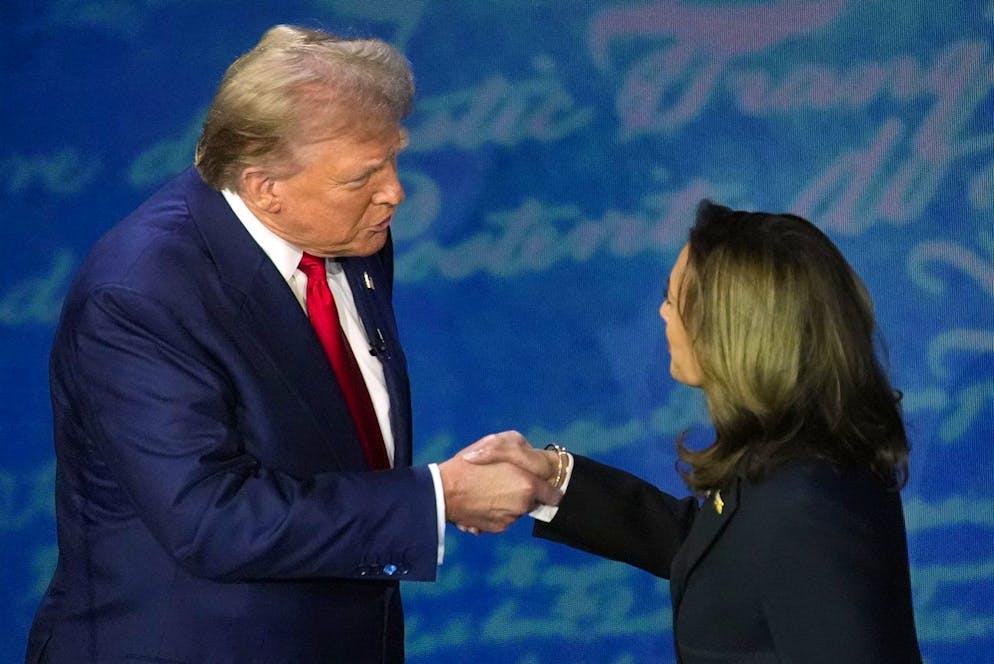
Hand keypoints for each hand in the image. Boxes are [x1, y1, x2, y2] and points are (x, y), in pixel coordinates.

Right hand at [437, 431, 561, 533]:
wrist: (443, 491)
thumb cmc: (469, 464)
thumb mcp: (496, 443)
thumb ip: (520, 450)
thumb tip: (529, 457)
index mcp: (527, 485)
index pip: (553, 495)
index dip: (548, 488)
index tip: (542, 485)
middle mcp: (522, 506)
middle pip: (531, 501)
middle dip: (523, 492)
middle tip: (503, 481)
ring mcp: (510, 519)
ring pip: (517, 510)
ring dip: (508, 502)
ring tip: (487, 489)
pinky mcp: (496, 528)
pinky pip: (503, 518)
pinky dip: (496, 512)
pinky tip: (481, 500)